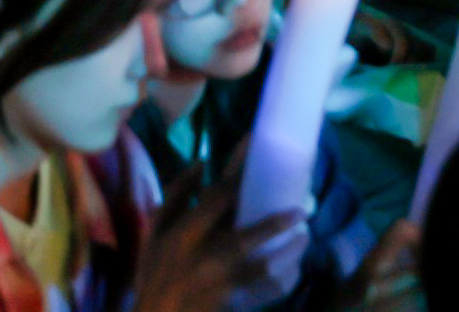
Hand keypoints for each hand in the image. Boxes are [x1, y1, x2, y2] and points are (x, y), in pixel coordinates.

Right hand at [131, 150, 309, 311]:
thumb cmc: (155, 270)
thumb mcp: (156, 229)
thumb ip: (176, 195)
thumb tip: (200, 164)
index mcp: (185, 232)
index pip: (218, 197)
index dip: (242, 175)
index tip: (262, 161)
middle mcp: (205, 255)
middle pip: (248, 233)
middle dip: (278, 222)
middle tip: (302, 210)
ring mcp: (220, 281)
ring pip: (264, 267)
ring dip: (288, 253)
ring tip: (304, 237)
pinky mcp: (231, 301)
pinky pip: (265, 292)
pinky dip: (283, 282)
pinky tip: (294, 269)